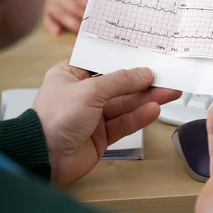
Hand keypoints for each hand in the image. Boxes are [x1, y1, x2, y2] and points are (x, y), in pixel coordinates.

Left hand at [32, 60, 180, 184]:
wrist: (42, 159)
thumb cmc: (54, 118)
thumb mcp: (89, 91)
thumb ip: (119, 81)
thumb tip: (144, 73)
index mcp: (71, 74)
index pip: (104, 62)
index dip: (126, 59)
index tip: (148, 54)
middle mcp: (82, 93)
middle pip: (119, 84)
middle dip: (143, 81)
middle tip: (167, 75)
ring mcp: (92, 115)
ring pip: (125, 104)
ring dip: (147, 98)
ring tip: (170, 91)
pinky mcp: (100, 136)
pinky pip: (123, 122)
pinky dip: (138, 117)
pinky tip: (154, 110)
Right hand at [42, 0, 91, 34]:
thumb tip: (101, 5)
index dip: (86, 2)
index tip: (95, 10)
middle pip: (70, 5)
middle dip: (81, 14)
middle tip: (91, 23)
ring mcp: (49, 2)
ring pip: (60, 13)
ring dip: (71, 22)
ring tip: (81, 29)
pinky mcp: (46, 12)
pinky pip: (47, 20)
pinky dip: (51, 26)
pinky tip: (58, 31)